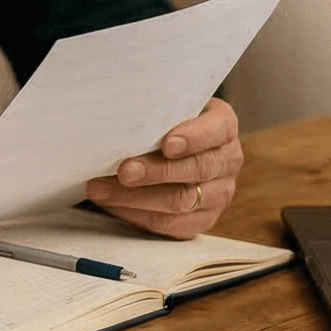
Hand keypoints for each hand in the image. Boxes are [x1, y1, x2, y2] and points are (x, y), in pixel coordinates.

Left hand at [88, 97, 243, 238]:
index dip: (194, 137)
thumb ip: (153, 111)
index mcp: (223, 126)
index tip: (166, 144)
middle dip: (156, 171)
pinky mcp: (203, 219)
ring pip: (181, 201)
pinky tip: (114, 204)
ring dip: (136, 197)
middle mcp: (228, 160)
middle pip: (197, 169)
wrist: (176, 146)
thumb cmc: (165, 122)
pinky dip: (138, 214)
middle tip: (124, 170)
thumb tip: (116, 120)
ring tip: (102, 190)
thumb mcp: (167, 107)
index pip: (217, 130)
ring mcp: (219, 193)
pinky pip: (171, 224)